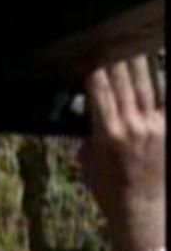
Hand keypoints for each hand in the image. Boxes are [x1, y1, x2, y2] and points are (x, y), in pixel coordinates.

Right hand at [79, 54, 165, 247]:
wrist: (141, 208)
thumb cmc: (109, 189)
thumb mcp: (87, 163)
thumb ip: (90, 135)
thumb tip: (93, 117)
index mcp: (106, 134)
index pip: (99, 92)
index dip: (96, 70)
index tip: (91, 57)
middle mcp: (132, 126)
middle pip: (124, 83)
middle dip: (118, 60)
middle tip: (113, 42)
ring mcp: (154, 126)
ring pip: (146, 86)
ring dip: (139, 65)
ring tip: (135, 47)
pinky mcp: (169, 129)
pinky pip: (165, 101)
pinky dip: (160, 86)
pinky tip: (157, 69)